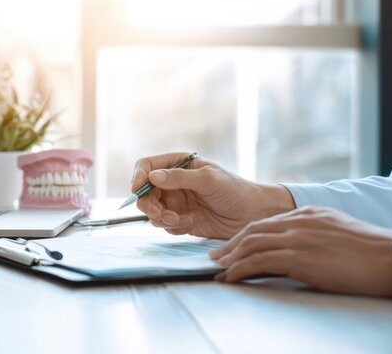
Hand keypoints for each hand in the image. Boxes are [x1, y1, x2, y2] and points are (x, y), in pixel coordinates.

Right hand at [131, 152, 295, 238]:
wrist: (253, 215)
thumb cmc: (235, 190)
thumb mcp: (208, 180)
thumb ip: (179, 178)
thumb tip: (152, 177)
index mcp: (177, 165)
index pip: (146, 166)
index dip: (138, 177)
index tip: (138, 189)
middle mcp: (172, 182)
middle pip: (144, 192)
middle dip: (149, 205)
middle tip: (162, 215)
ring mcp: (174, 202)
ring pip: (151, 211)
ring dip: (162, 218)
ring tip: (181, 220)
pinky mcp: (179, 220)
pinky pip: (164, 225)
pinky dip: (173, 227)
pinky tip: (191, 223)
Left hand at [210, 206, 391, 295]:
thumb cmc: (370, 251)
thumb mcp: (337, 231)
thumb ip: (313, 233)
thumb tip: (297, 248)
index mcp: (309, 213)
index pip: (266, 222)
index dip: (245, 234)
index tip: (231, 244)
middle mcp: (299, 222)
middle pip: (253, 231)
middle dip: (230, 244)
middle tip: (215, 256)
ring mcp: (298, 238)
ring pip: (252, 244)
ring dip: (230, 258)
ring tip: (219, 269)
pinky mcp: (299, 257)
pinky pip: (259, 261)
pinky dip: (240, 269)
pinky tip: (231, 277)